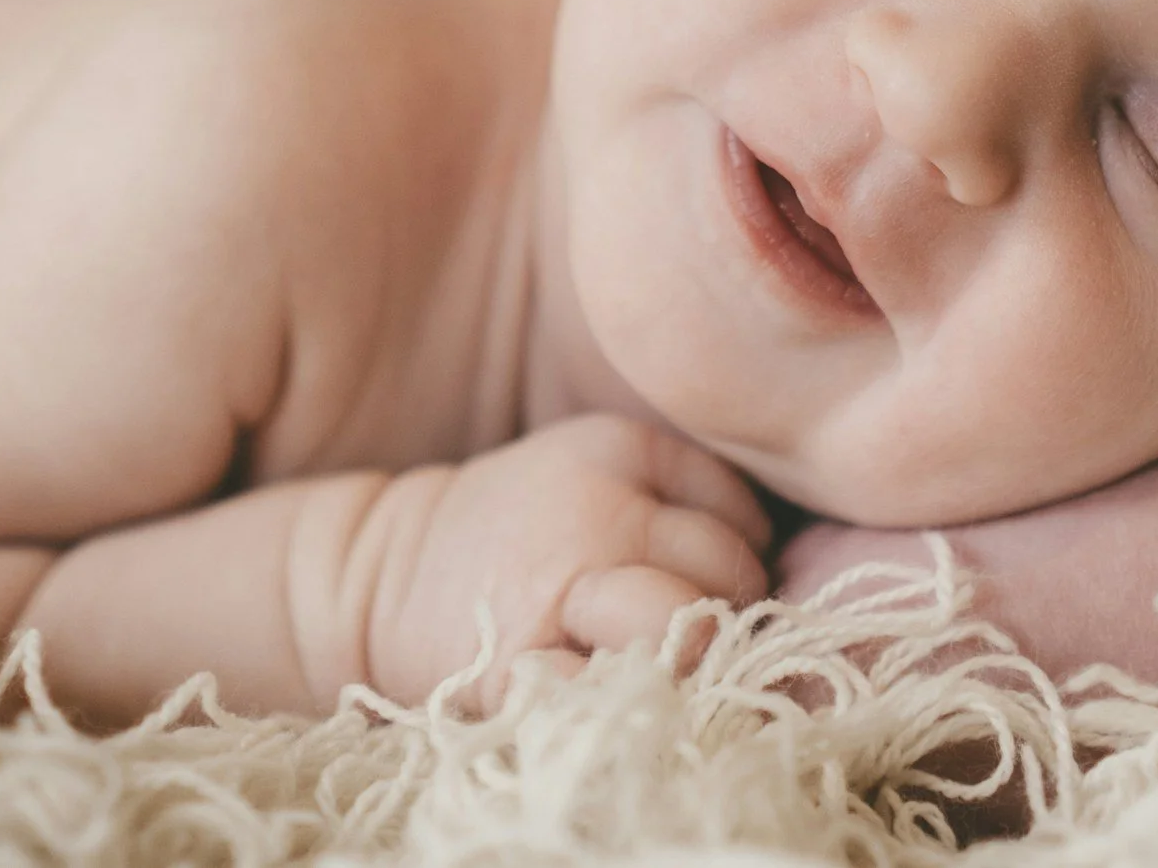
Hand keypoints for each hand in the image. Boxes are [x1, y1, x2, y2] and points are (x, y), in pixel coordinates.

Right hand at [375, 414, 772, 706]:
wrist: (381, 575)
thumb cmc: (522, 529)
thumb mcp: (602, 462)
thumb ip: (689, 489)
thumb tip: (775, 551)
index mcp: (620, 451)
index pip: (739, 513)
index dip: (738, 558)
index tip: (700, 580)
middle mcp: (597, 514)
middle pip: (730, 574)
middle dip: (729, 614)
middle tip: (694, 632)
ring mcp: (562, 592)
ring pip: (691, 630)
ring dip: (698, 660)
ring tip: (669, 667)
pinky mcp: (527, 669)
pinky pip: (623, 695)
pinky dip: (646, 704)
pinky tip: (636, 698)